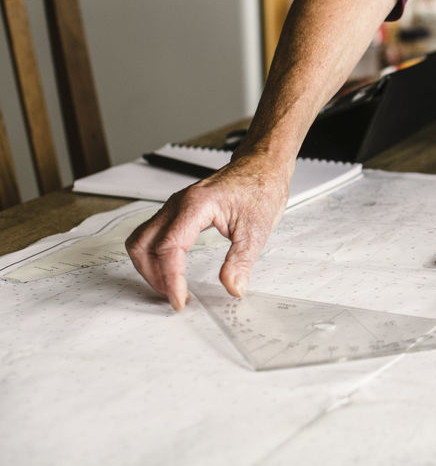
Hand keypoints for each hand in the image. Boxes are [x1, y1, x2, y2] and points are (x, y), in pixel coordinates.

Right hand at [125, 153, 291, 310]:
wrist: (262, 166)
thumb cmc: (260, 186)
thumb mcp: (257, 229)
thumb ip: (241, 261)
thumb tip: (233, 287)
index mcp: (196, 205)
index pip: (169, 247)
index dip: (171, 278)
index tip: (179, 299)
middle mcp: (179, 203)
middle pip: (144, 245)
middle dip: (154, 276)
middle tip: (174, 296)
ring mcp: (175, 206)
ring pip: (142, 240)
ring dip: (149, 267)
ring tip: (170, 286)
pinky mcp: (178, 211)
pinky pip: (152, 235)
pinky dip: (154, 256)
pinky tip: (170, 269)